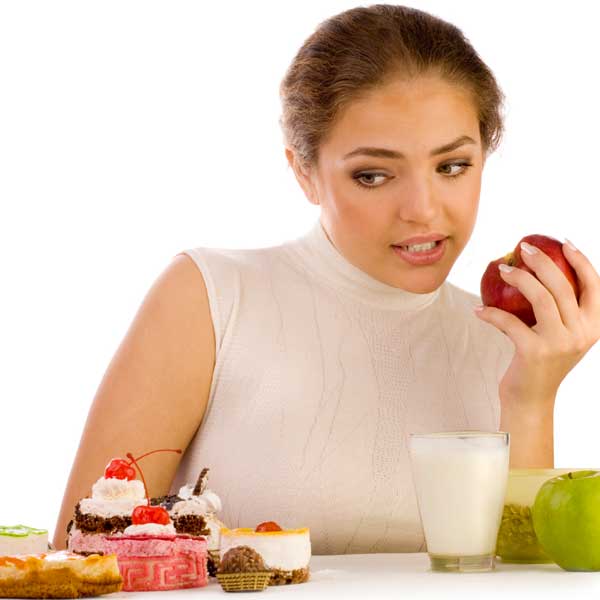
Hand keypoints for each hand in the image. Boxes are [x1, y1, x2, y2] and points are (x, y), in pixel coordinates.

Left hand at [474, 239, 599, 406]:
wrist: (530, 399)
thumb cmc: (541, 361)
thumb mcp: (561, 336)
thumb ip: (562, 311)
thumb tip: (543, 270)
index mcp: (593, 327)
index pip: (595, 286)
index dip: (582, 261)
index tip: (564, 243)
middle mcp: (581, 334)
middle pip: (563, 286)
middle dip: (543, 261)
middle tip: (523, 248)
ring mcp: (559, 344)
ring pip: (540, 298)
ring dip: (518, 279)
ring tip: (501, 270)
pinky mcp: (534, 352)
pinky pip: (509, 322)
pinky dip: (491, 313)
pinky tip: (478, 309)